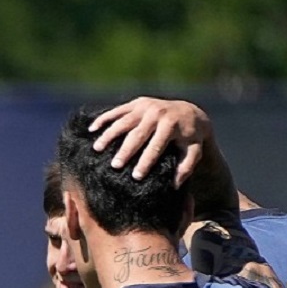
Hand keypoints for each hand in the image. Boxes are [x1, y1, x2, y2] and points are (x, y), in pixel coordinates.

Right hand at [90, 98, 211, 185]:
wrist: (190, 111)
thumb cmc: (190, 137)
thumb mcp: (194, 150)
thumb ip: (187, 166)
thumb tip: (174, 184)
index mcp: (172, 125)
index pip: (156, 146)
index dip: (146, 162)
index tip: (136, 177)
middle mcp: (158, 113)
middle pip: (138, 134)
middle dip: (126, 150)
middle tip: (114, 166)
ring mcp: (145, 106)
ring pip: (124, 121)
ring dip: (109, 135)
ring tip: (97, 149)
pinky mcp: (137, 103)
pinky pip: (117, 111)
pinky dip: (104, 119)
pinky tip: (91, 130)